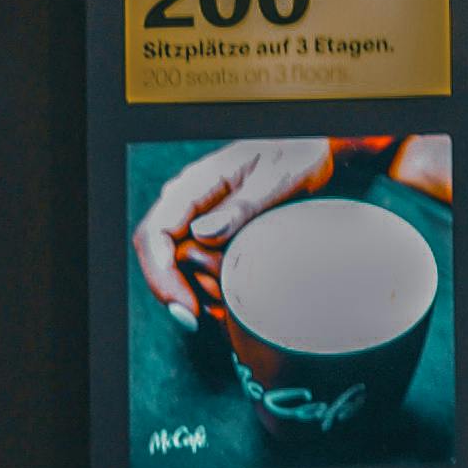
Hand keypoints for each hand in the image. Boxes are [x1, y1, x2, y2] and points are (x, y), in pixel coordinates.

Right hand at [136, 136, 334, 322]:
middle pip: (158, 251)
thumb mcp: (277, 179)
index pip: (157, 229)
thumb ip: (242, 206)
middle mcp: (190, 199)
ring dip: (188, 289)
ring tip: (218, 310)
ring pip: (172, 259)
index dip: (162, 273)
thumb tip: (202, 235)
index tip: (186, 306)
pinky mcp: (210, 227)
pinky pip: (191, 260)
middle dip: (172, 289)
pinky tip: (222, 300)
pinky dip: (201, 284)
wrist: (310, 149)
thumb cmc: (296, 156)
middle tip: (201, 318)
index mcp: (198, 182)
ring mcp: (197, 213)